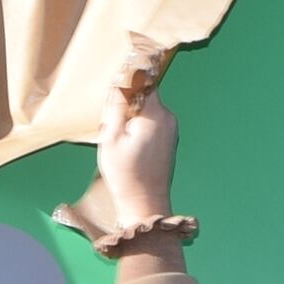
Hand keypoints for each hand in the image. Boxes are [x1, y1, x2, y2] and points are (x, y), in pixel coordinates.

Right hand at [92, 77, 180, 230]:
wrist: (145, 204)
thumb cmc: (126, 174)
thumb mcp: (111, 138)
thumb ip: (116, 107)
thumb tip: (119, 84)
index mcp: (155, 114)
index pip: (145, 82)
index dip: (129, 80)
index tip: (116, 85)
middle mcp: (168, 118)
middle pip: (146, 97)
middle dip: (128, 103)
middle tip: (112, 121)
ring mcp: (172, 130)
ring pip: (148, 111)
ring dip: (133, 117)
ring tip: (120, 137)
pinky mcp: (170, 141)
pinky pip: (153, 124)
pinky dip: (140, 128)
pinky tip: (129, 145)